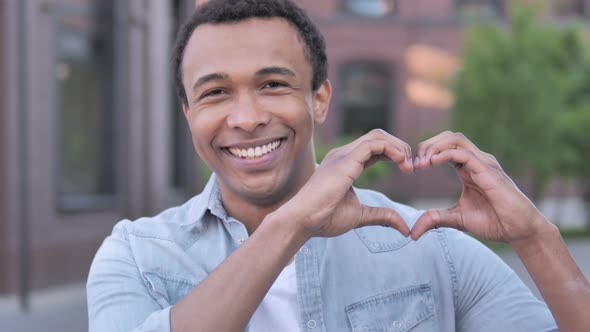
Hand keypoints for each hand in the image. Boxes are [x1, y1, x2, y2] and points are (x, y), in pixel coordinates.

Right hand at [282, 129, 412, 238]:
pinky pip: (374, 144)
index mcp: (345, 164)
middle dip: (399, 147)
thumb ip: (382, 216)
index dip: (394, 154)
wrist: (302, 220)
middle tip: (411, 166)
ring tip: (408, 164)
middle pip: (378, 136)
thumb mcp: (360, 216)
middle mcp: (344, 155)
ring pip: (377, 136)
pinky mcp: (345, 160)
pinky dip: (392, 149)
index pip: (374, 148)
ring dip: (398, 147)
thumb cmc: (323, 218)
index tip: (407, 169)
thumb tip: (405, 229)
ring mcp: (344, 155)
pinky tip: (401, 162)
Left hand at [410, 131, 550, 243]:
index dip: (426, 152)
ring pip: (455, 140)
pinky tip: (432, 163)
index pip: (445, 147)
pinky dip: (445, 155)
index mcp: (468, 168)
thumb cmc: (494, 222)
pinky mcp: (488, 171)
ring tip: (422, 163)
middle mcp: (476, 161)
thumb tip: (414, 233)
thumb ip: (435, 219)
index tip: (412, 168)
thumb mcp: (457, 219)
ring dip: (434, 147)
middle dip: (427, 145)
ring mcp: (484, 163)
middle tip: (414, 163)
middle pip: (448, 137)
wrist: (520, 231)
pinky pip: (464, 154)